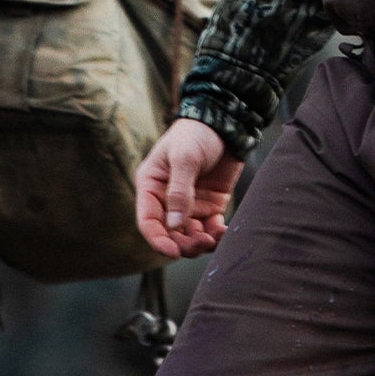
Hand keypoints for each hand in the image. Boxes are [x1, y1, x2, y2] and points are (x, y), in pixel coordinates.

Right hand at [134, 117, 242, 259]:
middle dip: (184, 244)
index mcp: (151, 186)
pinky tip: (225, 233)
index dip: (158, 240)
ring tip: (215, 237)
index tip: (173, 252)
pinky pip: (210, 229)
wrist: (226, 123)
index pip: (148, 221)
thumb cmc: (197, 134)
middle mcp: (167, 199)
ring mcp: (189, 204)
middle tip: (202, 242)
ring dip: (201, 242)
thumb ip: (179, 191)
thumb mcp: (185, 158)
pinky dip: (216, 235)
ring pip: (190, 236)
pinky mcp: (210, 205)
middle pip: (170, 234)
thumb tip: (174, 225)